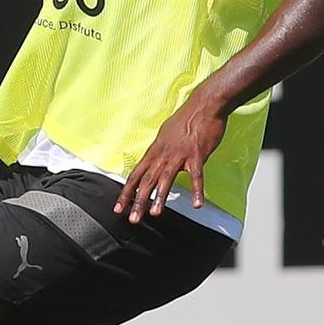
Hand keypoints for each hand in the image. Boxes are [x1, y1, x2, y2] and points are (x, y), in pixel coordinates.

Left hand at [114, 95, 229, 224]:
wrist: (204, 105)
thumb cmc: (186, 119)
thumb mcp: (165, 134)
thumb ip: (160, 151)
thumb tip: (154, 162)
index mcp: (155, 150)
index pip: (136, 174)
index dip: (126, 192)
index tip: (119, 207)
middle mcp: (163, 154)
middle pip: (147, 180)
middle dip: (138, 201)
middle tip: (133, 219)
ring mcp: (180, 154)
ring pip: (166, 179)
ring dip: (160, 197)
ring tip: (154, 213)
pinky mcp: (197, 154)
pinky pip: (196, 175)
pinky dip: (197, 191)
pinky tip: (196, 204)